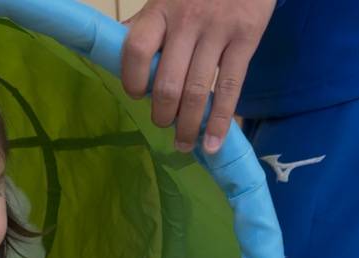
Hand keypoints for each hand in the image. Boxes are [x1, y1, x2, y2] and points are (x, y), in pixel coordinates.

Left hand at [121, 0, 275, 152]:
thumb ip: (145, 25)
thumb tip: (112, 50)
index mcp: (160, 10)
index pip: (136, 51)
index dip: (133, 81)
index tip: (137, 95)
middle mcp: (187, 20)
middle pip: (167, 82)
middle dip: (162, 114)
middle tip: (162, 124)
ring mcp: (218, 30)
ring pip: (197, 92)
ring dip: (187, 126)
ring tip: (183, 144)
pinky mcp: (246, 38)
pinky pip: (230, 88)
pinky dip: (219, 122)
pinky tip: (213, 142)